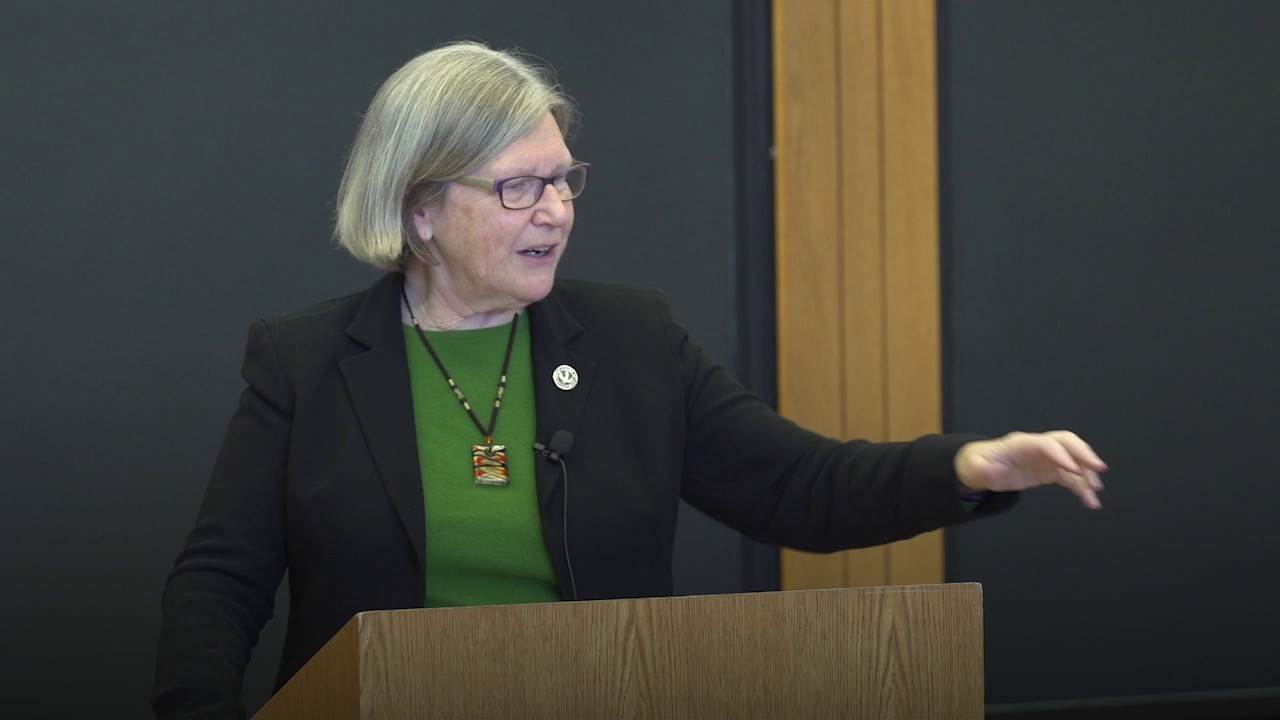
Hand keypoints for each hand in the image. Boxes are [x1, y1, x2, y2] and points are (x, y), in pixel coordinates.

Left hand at [954, 431, 1107, 508]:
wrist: (982, 466)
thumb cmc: (978, 464)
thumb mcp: (974, 468)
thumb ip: (983, 470)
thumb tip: (992, 473)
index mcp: (1021, 444)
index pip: (1046, 444)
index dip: (1060, 454)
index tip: (1074, 469)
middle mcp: (1038, 448)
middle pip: (1067, 443)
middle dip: (1084, 454)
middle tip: (1099, 470)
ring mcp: (1046, 458)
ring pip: (1073, 461)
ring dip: (1086, 475)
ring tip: (1095, 494)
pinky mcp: (1050, 470)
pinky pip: (1071, 476)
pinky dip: (1081, 487)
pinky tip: (1089, 501)